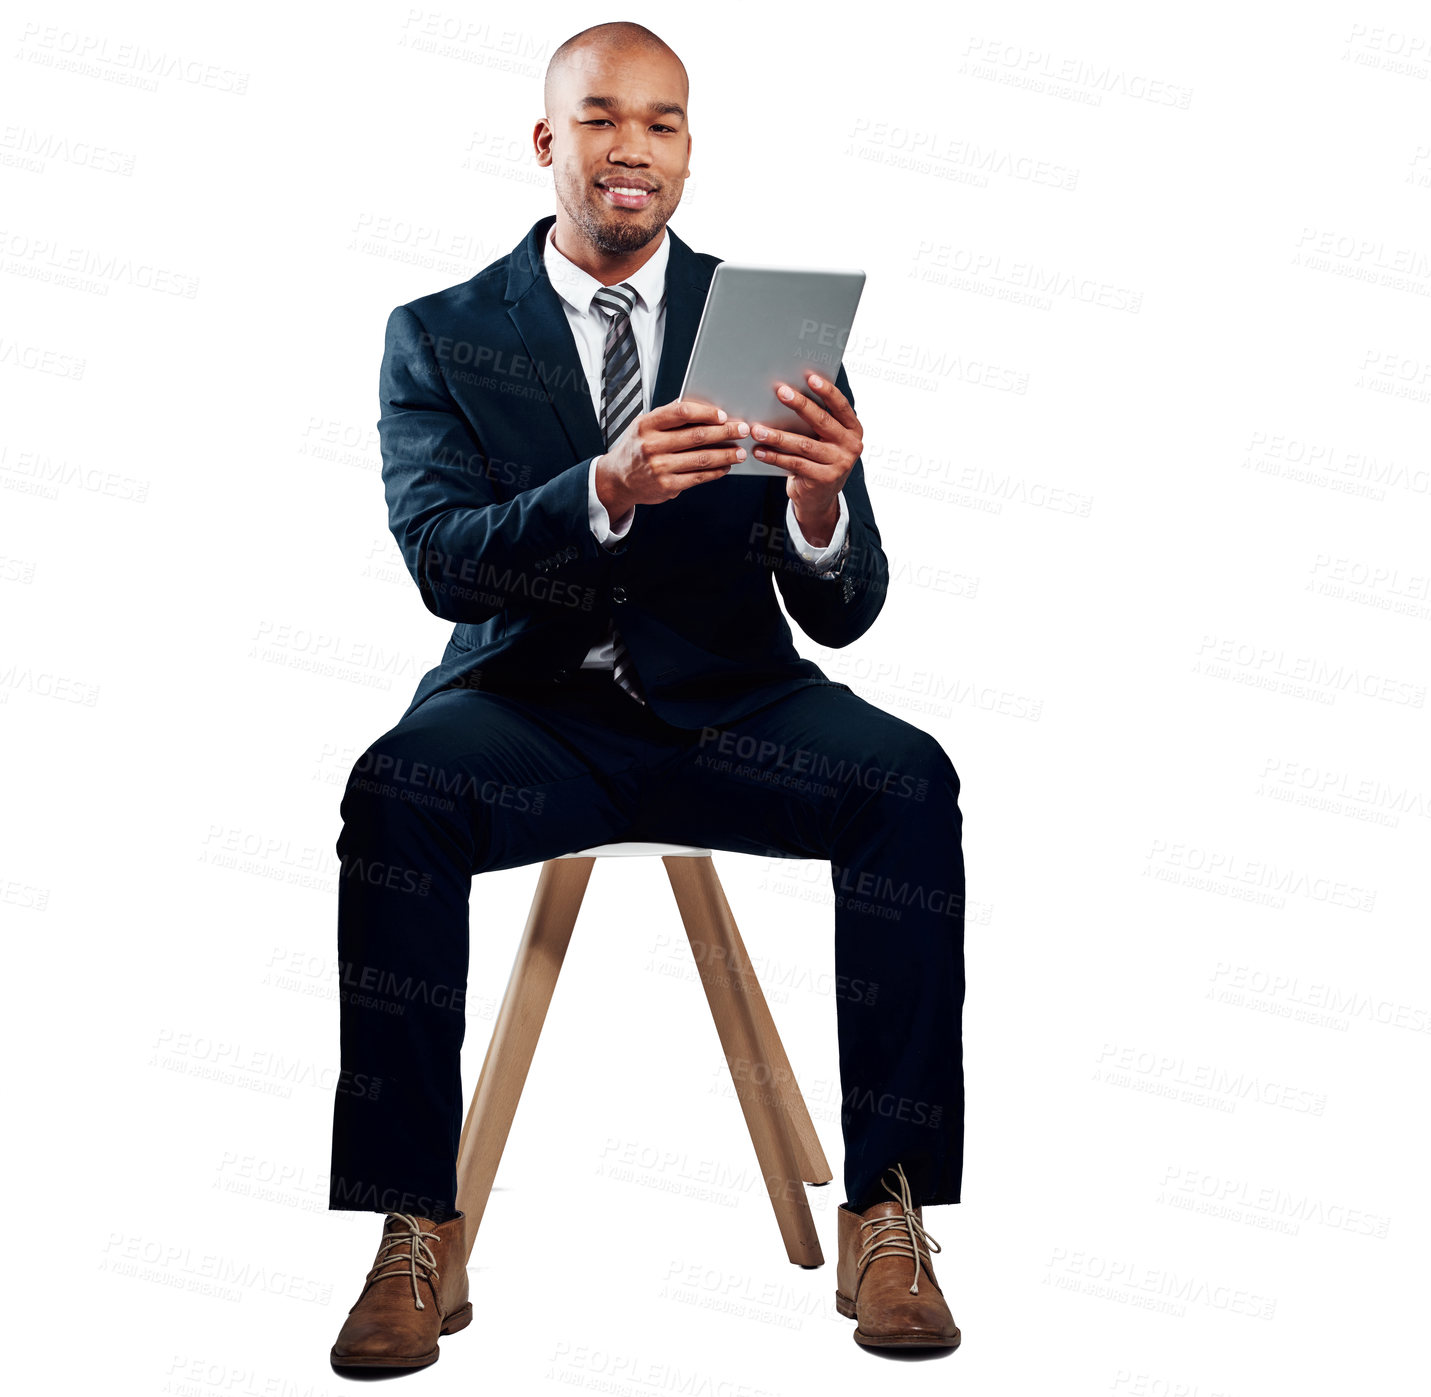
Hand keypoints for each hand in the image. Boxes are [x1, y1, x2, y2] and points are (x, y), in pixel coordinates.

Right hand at [595, 399, 748, 518]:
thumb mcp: (644, 426)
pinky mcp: (667, 486)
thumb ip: (669, 417)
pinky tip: (725, 467)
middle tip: (742, 429)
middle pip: (697, 436)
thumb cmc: (637, 448)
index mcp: (646, 424)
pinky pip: (698, 477)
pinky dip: (716, 472)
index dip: (705, 412)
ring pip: (702, 459)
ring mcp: (659, 467)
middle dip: (725, 432)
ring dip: (726, 454)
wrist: (618, 479)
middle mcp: (651, 445)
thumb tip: (704, 408)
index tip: (723, 415)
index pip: (681, 412)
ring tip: (740, 452)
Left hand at [750, 372, 862, 547]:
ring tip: (757, 428)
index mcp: (853, 430)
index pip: (841, 406)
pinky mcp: (823, 479)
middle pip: (822, 421)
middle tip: (780, 392)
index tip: (810, 378)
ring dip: (778, 435)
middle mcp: (851, 446)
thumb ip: (816, 422)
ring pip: (803, 444)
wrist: (819, 499)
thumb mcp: (824, 440)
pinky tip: (759, 451)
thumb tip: (789, 394)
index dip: (826, 391)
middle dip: (799, 404)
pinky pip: (795, 464)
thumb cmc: (818, 460)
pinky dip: (774, 456)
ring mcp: (839, 464)